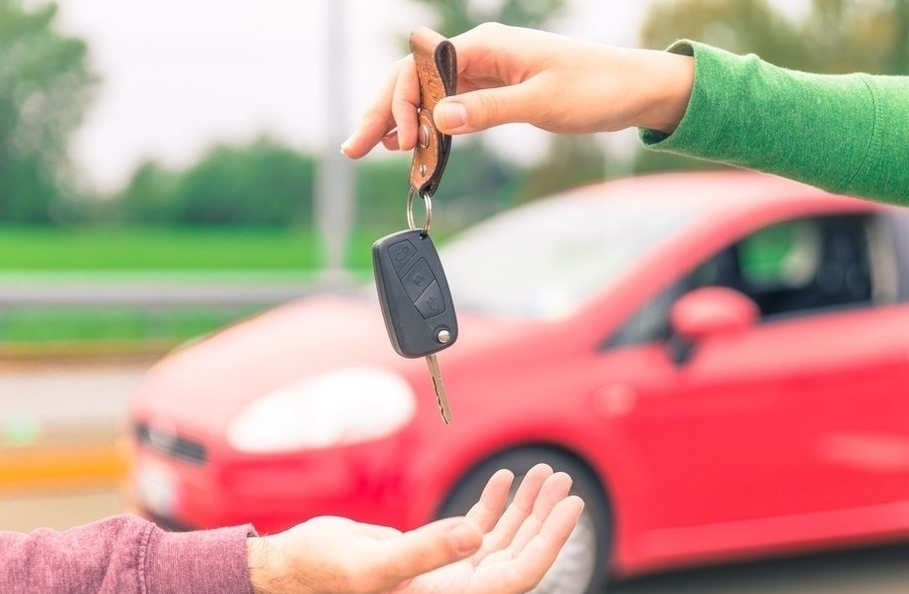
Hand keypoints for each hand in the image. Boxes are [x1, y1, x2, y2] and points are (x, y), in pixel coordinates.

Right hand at [246, 463, 583, 593]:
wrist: (297, 568)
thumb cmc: (326, 570)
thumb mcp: (375, 561)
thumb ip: (426, 550)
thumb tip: (476, 536)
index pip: (518, 574)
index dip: (550, 541)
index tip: (572, 507)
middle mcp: (455, 591)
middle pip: (517, 555)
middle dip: (543, 518)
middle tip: (563, 482)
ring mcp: (447, 573)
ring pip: (501, 540)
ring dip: (524, 508)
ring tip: (545, 475)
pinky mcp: (435, 552)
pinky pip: (477, 528)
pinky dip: (494, 504)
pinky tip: (505, 482)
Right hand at [341, 23, 694, 158]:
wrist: (636, 89)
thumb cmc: (597, 87)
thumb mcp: (542, 102)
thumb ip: (489, 110)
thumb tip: (439, 119)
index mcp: (485, 45)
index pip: (421, 70)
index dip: (399, 105)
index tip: (398, 143)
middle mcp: (479, 55)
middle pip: (414, 81)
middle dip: (383, 113)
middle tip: (355, 148)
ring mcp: (486, 73)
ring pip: (428, 96)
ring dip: (401, 122)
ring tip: (375, 150)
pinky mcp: (497, 92)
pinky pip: (451, 108)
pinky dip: (430, 127)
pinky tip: (413, 144)